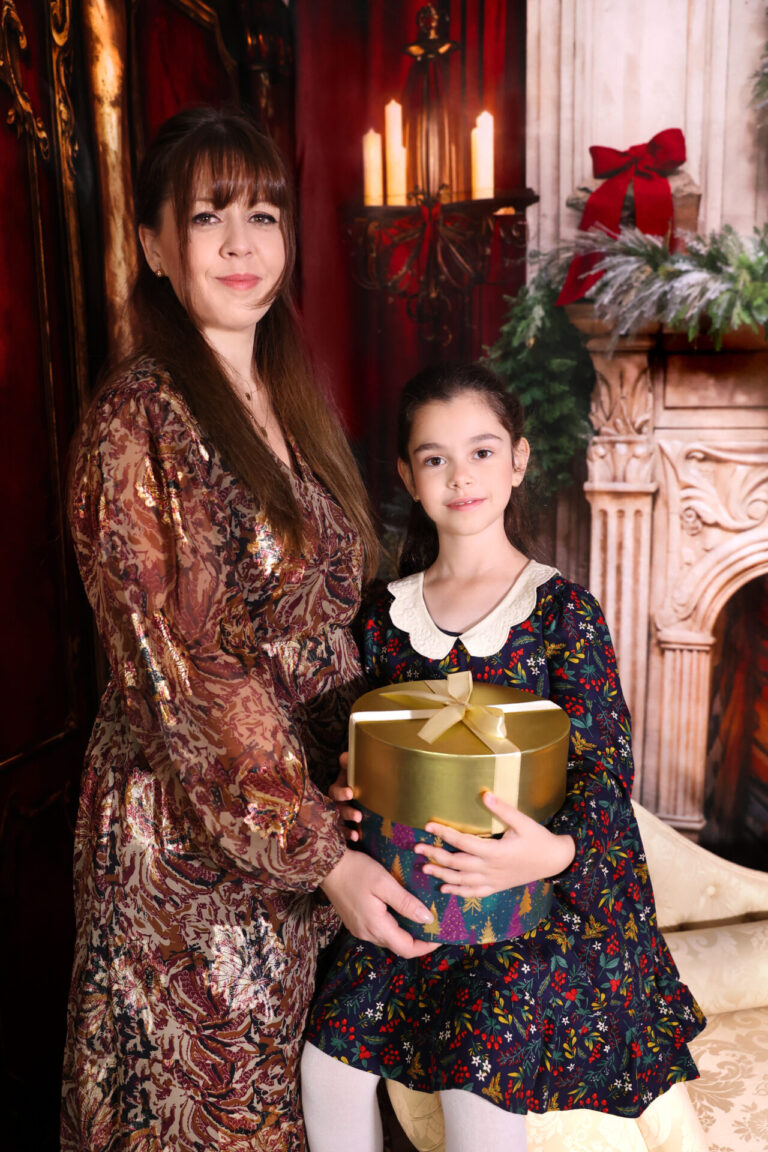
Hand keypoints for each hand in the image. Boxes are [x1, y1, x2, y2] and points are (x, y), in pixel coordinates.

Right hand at [320, 850, 438, 958]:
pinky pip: (379, 931)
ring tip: (421, 917)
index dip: (426, 946)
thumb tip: (428, 919)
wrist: (326, 865)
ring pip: (388, 938)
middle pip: (398, 946)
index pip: (407, 948)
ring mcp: (359, 929)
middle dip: (418, 939)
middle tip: (435, 924)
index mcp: (376, 927)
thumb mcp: (384, 883)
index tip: (441, 935)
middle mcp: (367, 934)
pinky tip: (400, 912)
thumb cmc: (357, 870)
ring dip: (406, 933)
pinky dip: (394, 926)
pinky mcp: (355, 923)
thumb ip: (406, 903)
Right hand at [330, 752, 361, 842]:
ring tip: (359, 826)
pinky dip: (348, 835)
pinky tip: (356, 837)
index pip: (335, 792)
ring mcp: (336, 817)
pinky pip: (342, 833)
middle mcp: (333, 804)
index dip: (341, 793)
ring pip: (339, 821)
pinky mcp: (340, 828)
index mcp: (335, 790)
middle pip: (337, 809)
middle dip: (347, 812)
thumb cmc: (350, 782)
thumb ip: (348, 765)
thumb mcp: (349, 773)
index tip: (351, 793)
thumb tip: (345, 755)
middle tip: (358, 815)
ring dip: (348, 826)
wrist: (351, 794)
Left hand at [413, 791, 574, 898]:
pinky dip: (458, 892)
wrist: (555, 861)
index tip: (428, 826)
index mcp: (495, 851)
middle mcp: (491, 868)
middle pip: (457, 863)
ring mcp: (493, 881)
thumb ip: (503, 809)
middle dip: (435, 855)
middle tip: (417, 847)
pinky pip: (474, 893)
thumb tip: (484, 794)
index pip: (463, 842)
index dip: (445, 833)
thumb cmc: (539, 839)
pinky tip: (444, 890)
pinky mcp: (496, 887)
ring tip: (424, 867)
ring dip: (441, 875)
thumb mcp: (523, 822)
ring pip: (462, 881)